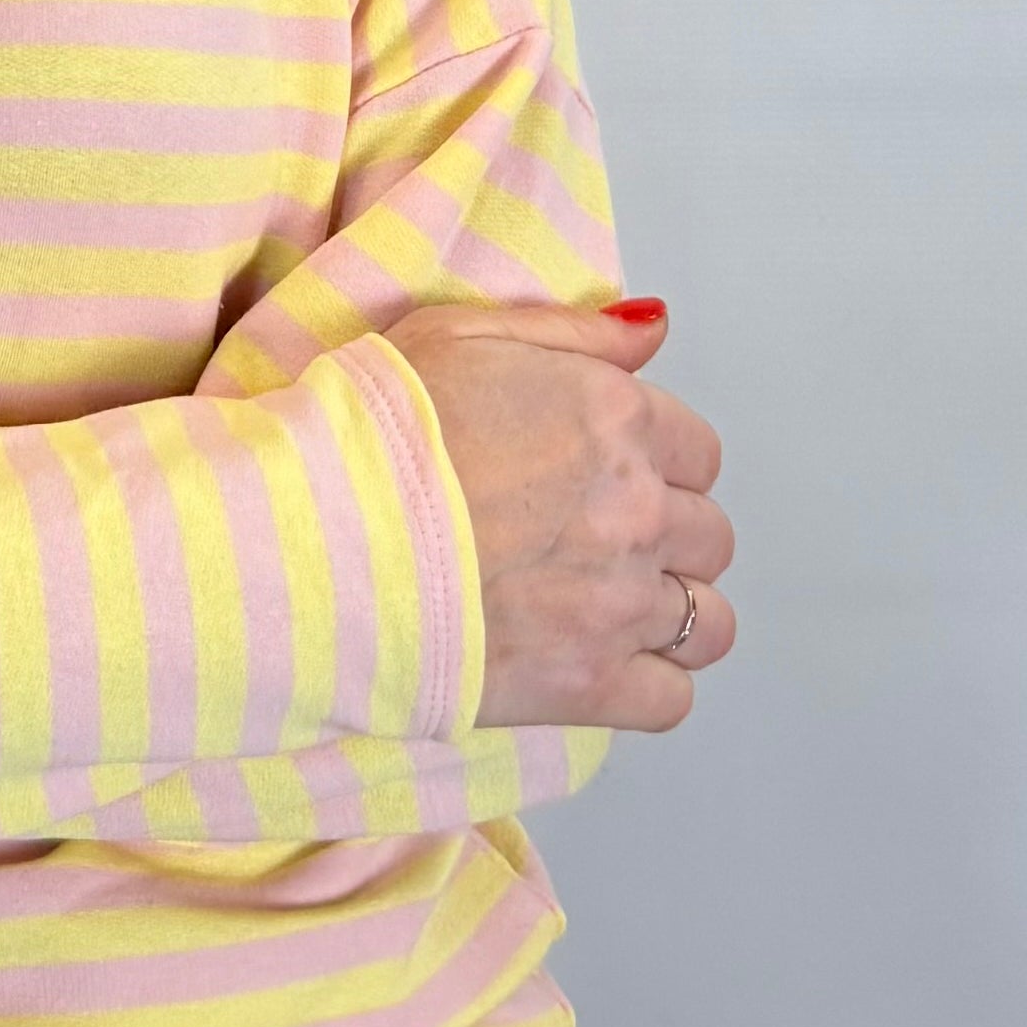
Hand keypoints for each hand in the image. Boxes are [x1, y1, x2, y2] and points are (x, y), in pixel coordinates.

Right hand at [382, 299, 734, 732]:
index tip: (598, 475)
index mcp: (615, 419)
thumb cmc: (372, 428)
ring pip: (708, 621)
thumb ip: (572, 331)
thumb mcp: (457, 333)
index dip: (651, 461)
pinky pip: (672, 697)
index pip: (697, 450)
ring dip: (667, 612)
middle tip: (586, 538)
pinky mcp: (589, 683)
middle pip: (707, 536)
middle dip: (661, 536)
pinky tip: (596, 661)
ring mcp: (619, 603)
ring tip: (600, 606)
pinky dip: (648, 684)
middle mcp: (637, 510)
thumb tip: (653, 329)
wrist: (319, 531)